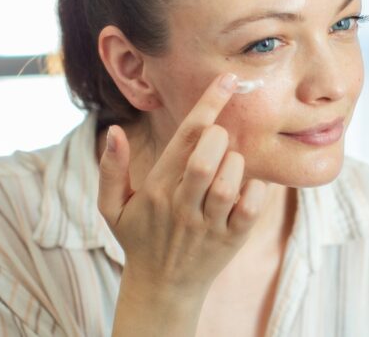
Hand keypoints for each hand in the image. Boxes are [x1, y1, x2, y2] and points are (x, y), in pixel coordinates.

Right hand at [98, 73, 266, 333]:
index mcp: (156, 189)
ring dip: (236, 164)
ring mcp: (209, 224)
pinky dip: (257, 189)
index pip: (185, 138)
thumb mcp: (113, 207)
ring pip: (229, 182)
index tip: (228, 80)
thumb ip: (112, 169)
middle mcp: (182, 205)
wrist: (162, 289)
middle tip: (220, 136)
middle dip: (219, 136)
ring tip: (229, 164)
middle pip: (205, 158)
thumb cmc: (140, 237)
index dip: (209, 104)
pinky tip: (247, 186)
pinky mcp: (232, 239)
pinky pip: (252, 207)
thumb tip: (113, 131)